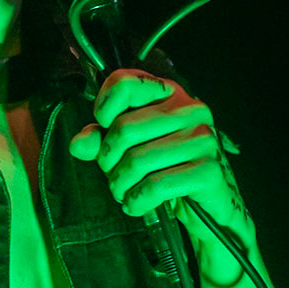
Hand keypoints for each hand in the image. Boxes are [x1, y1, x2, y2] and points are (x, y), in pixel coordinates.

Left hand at [69, 69, 248, 245]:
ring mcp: (202, 139)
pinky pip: (156, 185)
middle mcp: (190, 109)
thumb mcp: (131, 150)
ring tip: (123, 194)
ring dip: (120, 186)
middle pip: (124, 129)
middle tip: (112, 176)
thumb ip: (102, 141)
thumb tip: (79, 144)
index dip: (103, 106)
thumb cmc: (167, 169)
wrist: (208, 205)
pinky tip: (136, 204)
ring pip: (137, 161)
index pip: (125, 83)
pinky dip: (137, 201)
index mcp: (170, 94)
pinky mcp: (208, 170)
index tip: (102, 129)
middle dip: (107, 161)